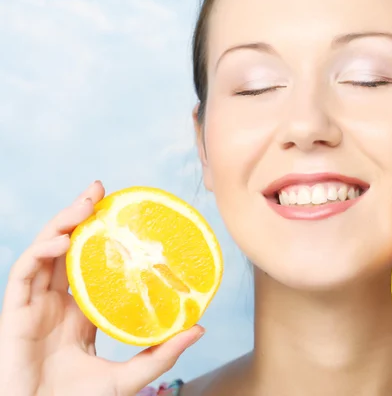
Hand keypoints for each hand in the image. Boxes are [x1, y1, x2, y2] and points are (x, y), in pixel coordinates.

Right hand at [0, 181, 203, 395]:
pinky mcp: (14, 313)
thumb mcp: (128, 376)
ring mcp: (34, 304)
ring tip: (85, 202)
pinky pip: (23, 273)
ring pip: (44, 251)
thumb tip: (199, 328)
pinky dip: (41, 252)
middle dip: (79, 215)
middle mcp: (57, 301)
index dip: (102, 235)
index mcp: (82, 309)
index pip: (91, 262)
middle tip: (100, 189)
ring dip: (61, 222)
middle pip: (66, 247)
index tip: (123, 212)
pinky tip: (64, 241)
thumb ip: (160, 354)